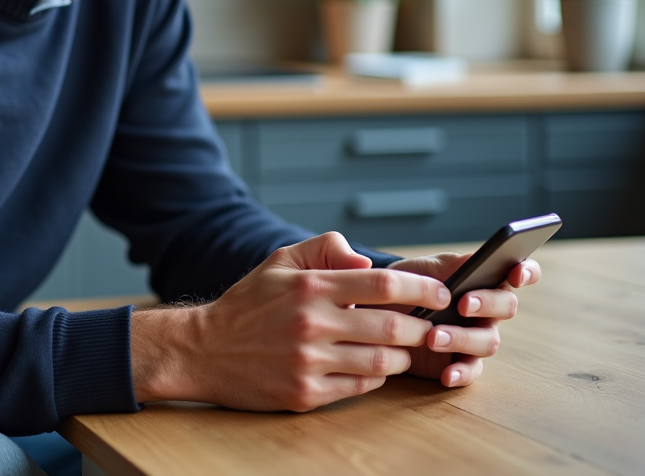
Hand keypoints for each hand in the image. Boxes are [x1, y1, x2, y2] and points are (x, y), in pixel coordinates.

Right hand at [131, 233, 451, 411]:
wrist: (203, 349)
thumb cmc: (248, 305)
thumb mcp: (279, 262)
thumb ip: (324, 250)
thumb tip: (365, 260)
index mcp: (310, 287)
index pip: (384, 284)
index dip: (422, 290)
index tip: (441, 294)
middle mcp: (311, 323)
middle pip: (393, 327)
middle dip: (422, 327)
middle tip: (431, 326)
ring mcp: (309, 362)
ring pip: (383, 362)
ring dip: (402, 356)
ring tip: (401, 348)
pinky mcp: (304, 394)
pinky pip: (360, 387)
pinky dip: (376, 377)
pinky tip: (372, 366)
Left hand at [385, 253, 540, 387]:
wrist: (381, 307)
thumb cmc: (409, 283)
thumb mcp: (426, 267)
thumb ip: (452, 264)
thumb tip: (476, 259)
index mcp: (484, 280)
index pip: (518, 273)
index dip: (525, 272)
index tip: (515, 275)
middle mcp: (487, 310)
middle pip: (507, 307)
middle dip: (488, 304)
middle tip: (463, 305)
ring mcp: (475, 336)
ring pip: (488, 341)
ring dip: (463, 338)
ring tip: (433, 337)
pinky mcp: (460, 361)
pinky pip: (471, 370)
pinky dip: (461, 373)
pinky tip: (446, 374)